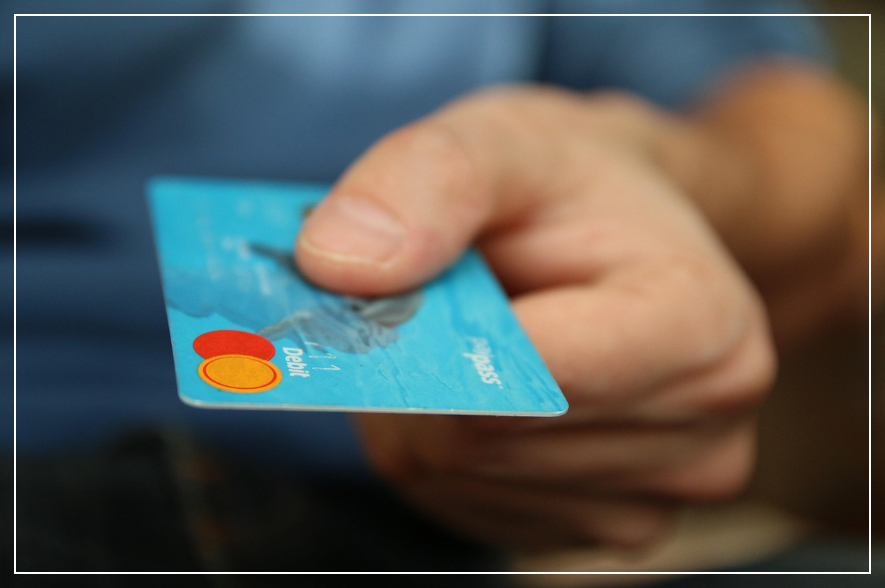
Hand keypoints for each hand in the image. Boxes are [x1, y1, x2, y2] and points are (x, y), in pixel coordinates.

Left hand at [295, 86, 775, 551]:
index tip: (396, 285)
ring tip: (471, 338)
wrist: (627, 233)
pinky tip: (484, 390)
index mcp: (702, 325)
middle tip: (433, 300)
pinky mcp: (608, 525)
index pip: (528, 373)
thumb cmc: (571, 187)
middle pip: (480, 439)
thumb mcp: (504, 139)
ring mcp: (658, 496)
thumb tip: (338, 264)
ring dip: (425, 409)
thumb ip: (429, 180)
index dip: (433, 334)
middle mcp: (703, 429)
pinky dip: (445, 448)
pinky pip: (468, 505)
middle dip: (420, 368)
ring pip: (459, 478)